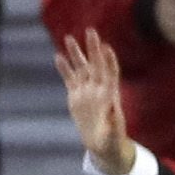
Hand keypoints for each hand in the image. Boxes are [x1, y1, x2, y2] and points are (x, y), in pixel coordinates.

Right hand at [57, 30, 133, 172]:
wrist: (100, 142)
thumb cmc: (111, 140)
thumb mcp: (114, 135)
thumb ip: (115, 125)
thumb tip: (116, 115)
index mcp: (109, 95)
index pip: (110, 73)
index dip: (109, 61)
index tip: (106, 48)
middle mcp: (98, 89)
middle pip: (95, 65)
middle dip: (92, 48)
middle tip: (90, 31)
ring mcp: (86, 90)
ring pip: (81, 68)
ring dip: (76, 53)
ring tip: (69, 38)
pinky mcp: (76, 95)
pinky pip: (69, 78)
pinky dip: (64, 68)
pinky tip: (58, 56)